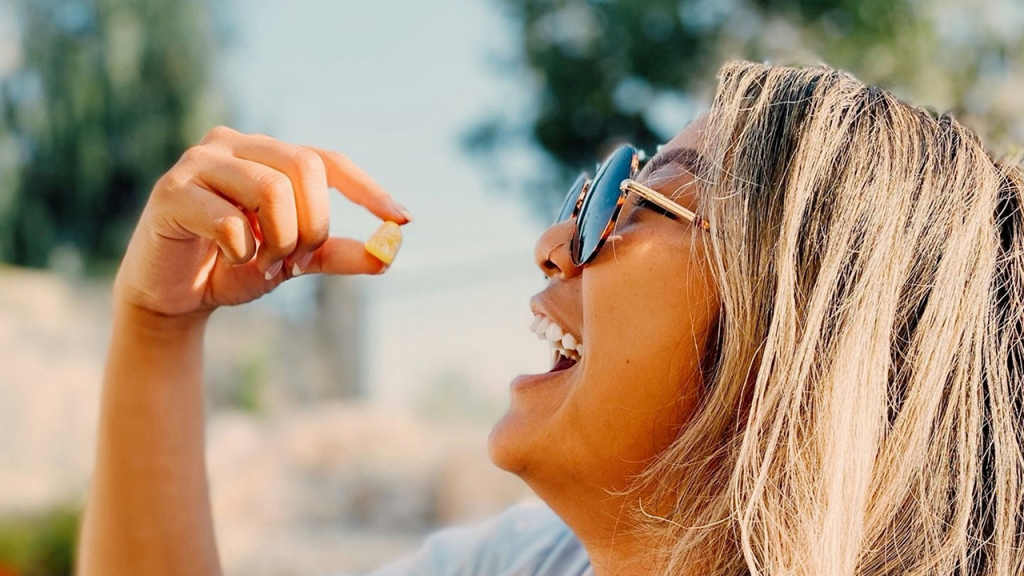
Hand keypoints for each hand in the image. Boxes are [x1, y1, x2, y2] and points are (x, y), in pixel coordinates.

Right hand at [114, 126, 411, 318]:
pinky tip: (230, 259)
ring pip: (271, 189)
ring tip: (263, 262)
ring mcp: (199, 162)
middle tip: (296, 257)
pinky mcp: (171, 192)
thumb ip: (336, 254)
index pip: (327, 159)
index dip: (367, 189)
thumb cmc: (232, 266)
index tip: (402, 219)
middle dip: (314, 223)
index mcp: (266, 153)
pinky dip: (242, 251)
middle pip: (304, 167)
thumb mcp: (293, 260)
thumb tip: (388, 255)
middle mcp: (232, 145)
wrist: (173, 296)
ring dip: (279, 239)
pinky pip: (230, 220)